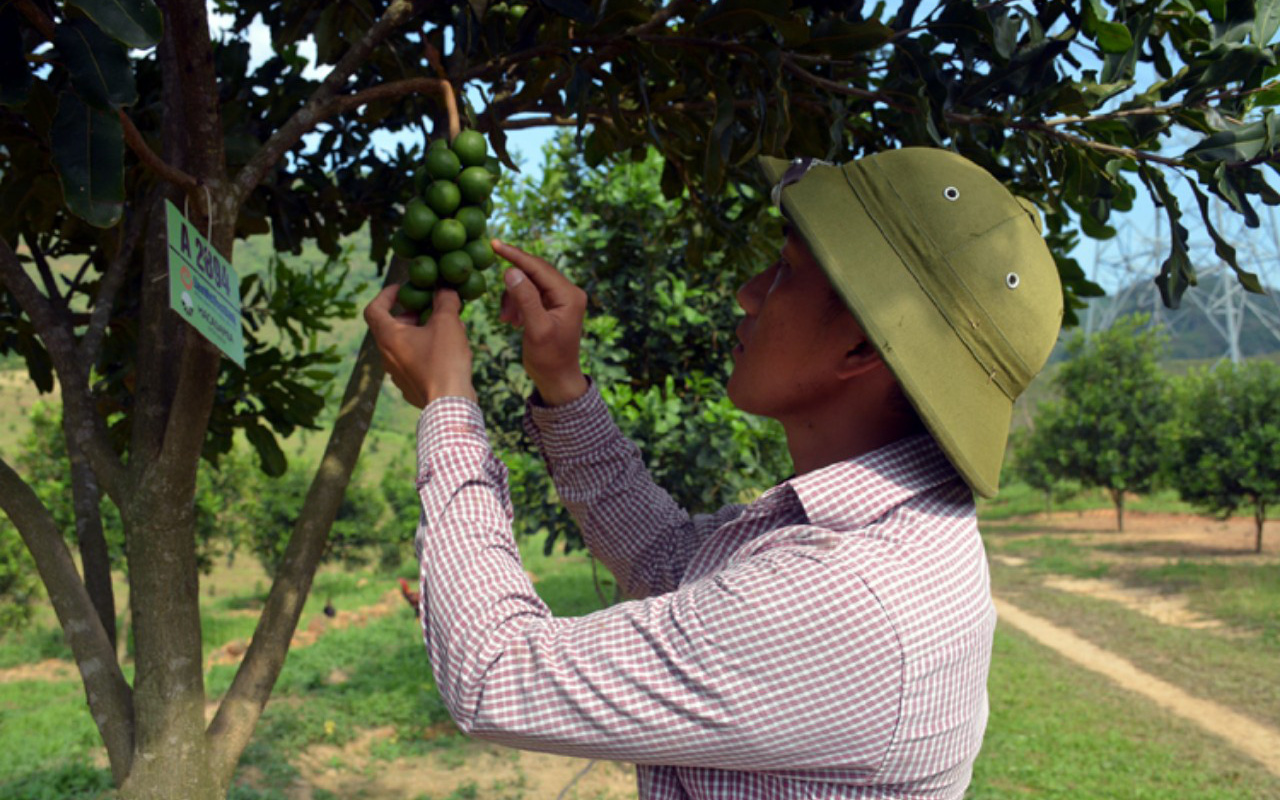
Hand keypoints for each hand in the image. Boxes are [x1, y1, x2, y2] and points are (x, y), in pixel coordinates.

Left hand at [363, 285, 475, 407]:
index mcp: (388, 337)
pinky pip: (414, 362)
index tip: (403, 289)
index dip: (386, 295)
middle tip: (431, 309)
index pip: (374, 309)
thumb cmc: (444, 360)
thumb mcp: (447, 322)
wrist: (449, 404)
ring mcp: (397, 374)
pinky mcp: (410, 387)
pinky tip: (448, 352)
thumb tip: (444, 288)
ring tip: (446, 329)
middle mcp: (386, 356)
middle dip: (411, 314)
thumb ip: (444, 300)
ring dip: (422, 333)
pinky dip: (427, 351)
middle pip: (391, 327)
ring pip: (405, 345)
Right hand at [494, 240, 589, 405]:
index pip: (538, 267)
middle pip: (534, 273)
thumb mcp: (536, 329)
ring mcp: (561, 299)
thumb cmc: (549, 358)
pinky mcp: (552, 306)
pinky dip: (517, 304)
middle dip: (512, 283)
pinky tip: (512, 321)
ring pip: (528, 284)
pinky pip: (529, 295)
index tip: (494, 244)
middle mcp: (568, 292)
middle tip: (498, 299)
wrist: (557, 379)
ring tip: (506, 319)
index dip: (515, 255)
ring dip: (513, 298)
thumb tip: (511, 271)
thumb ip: (525, 299)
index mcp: (569, 295)